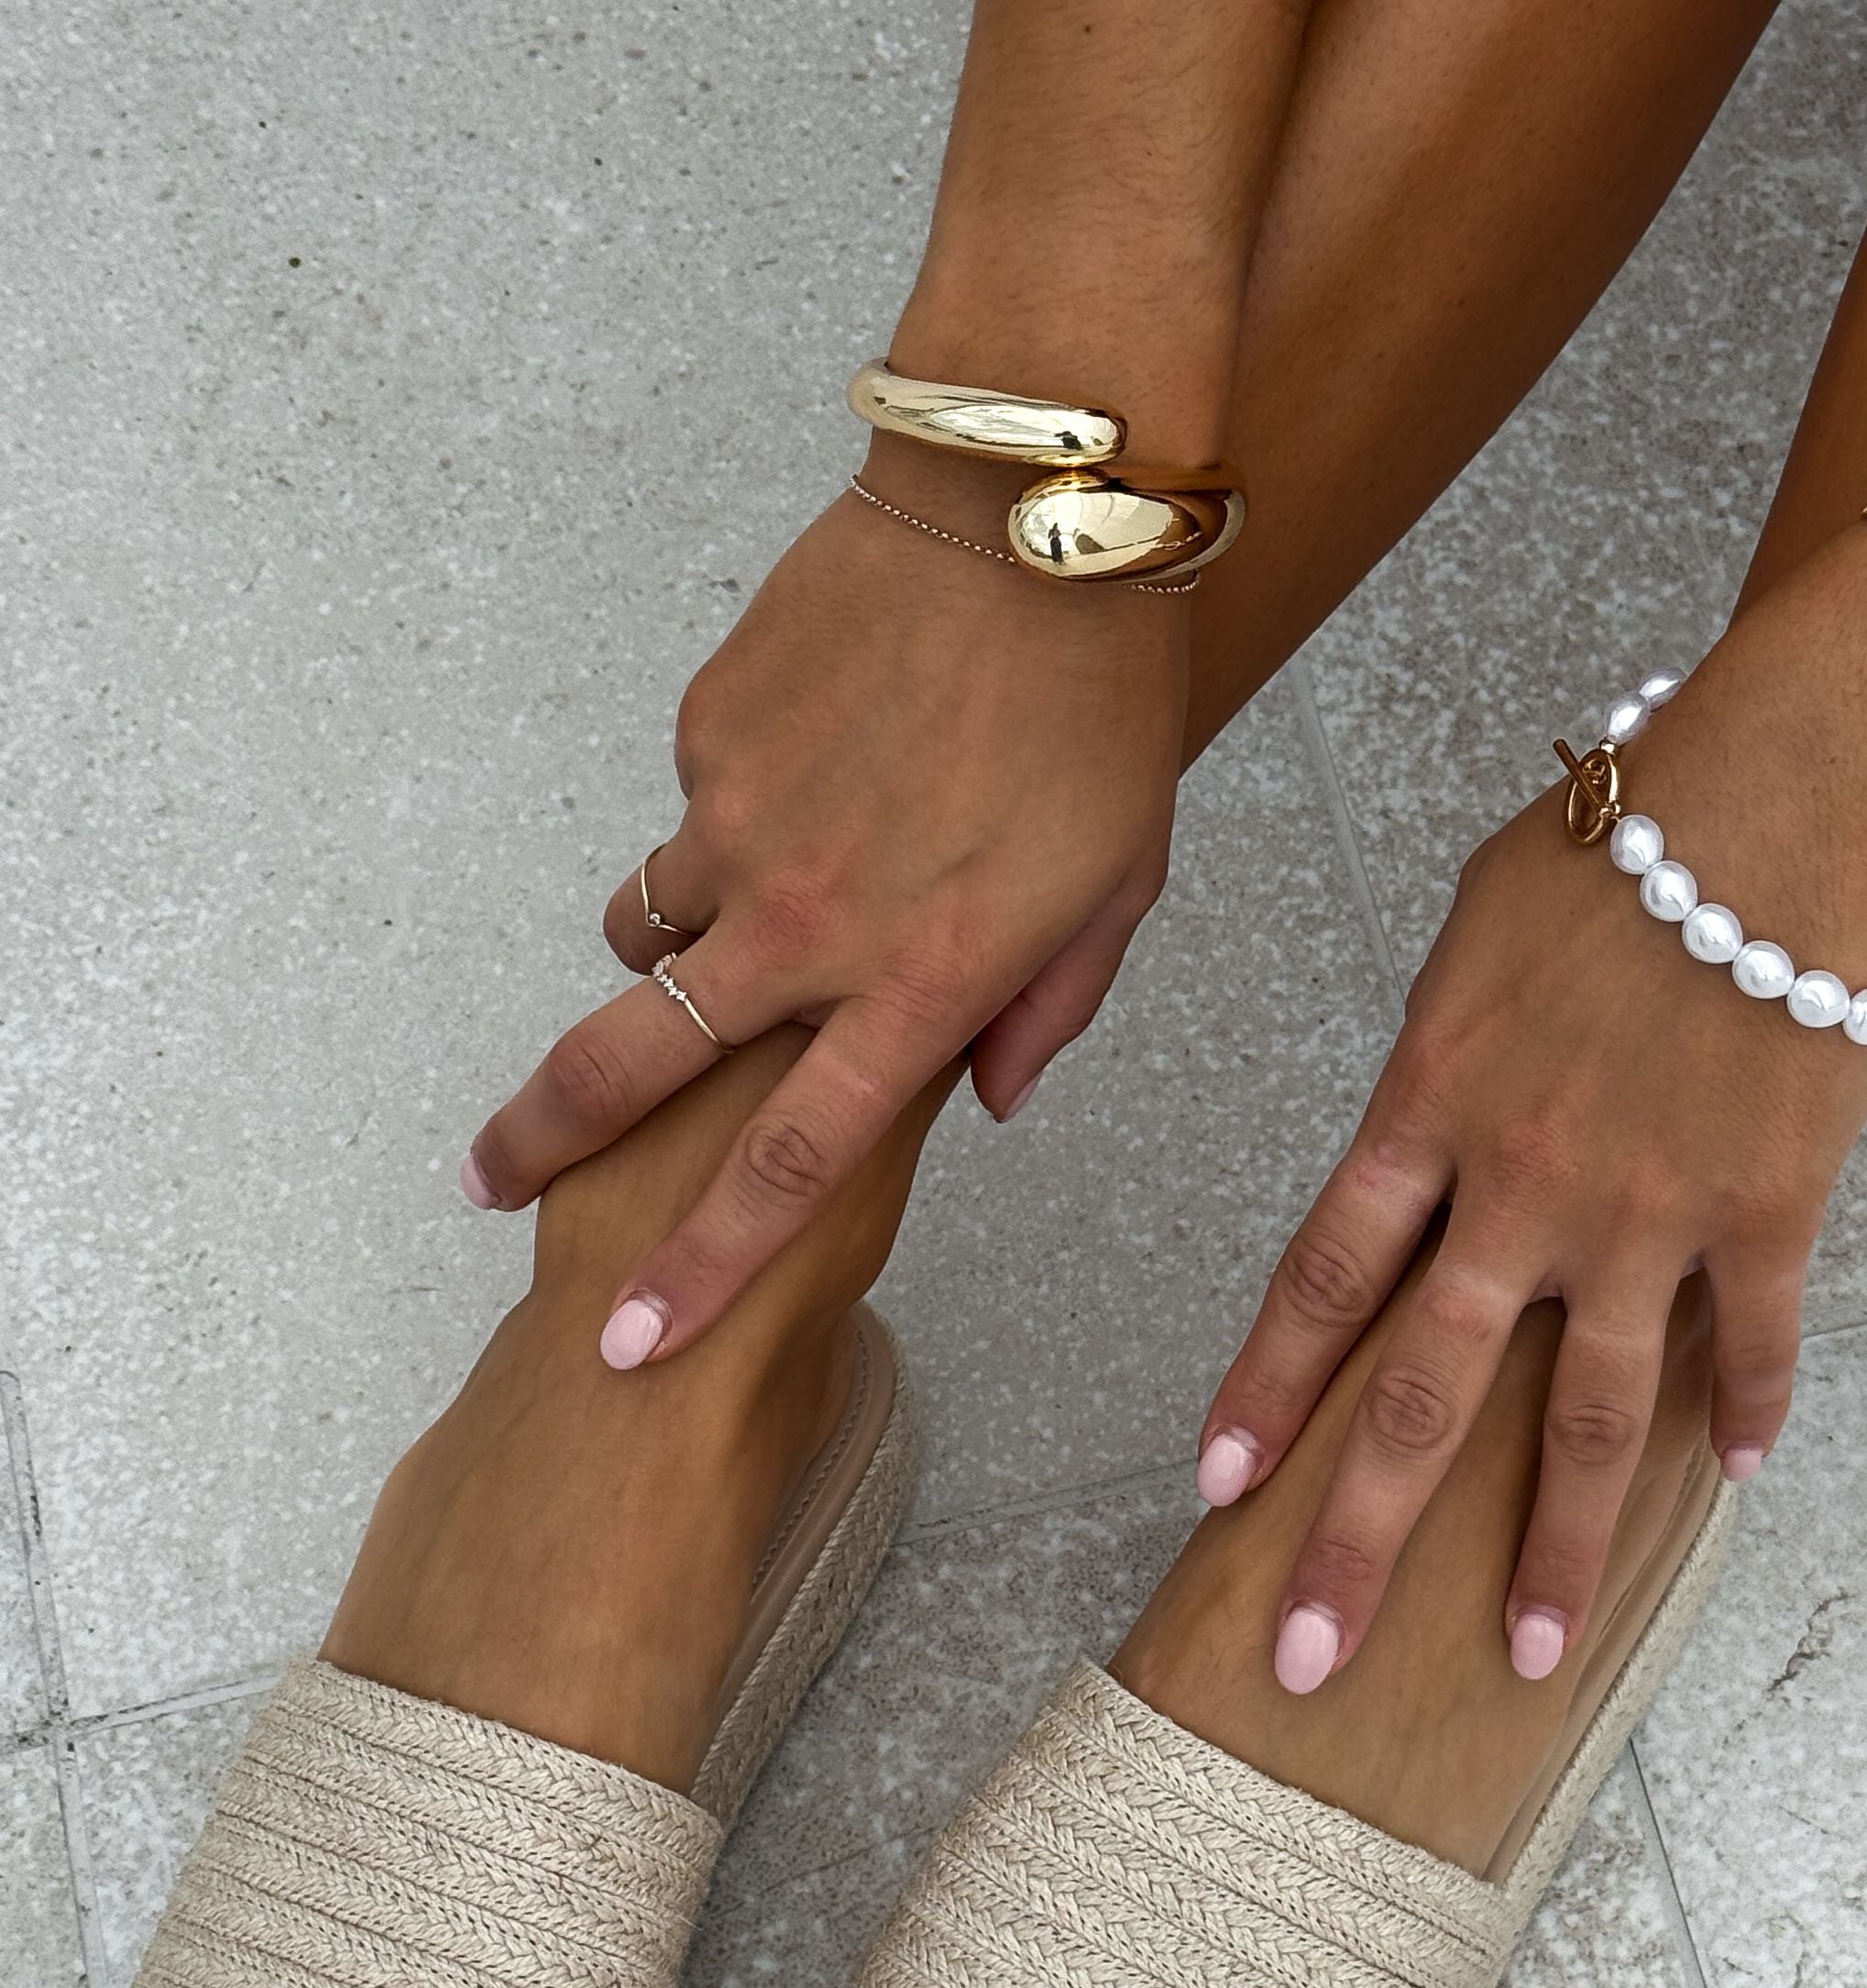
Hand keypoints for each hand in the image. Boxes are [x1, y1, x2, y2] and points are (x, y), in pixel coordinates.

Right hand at [465, 436, 1189, 1362]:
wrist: (1033, 510)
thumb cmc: (1099, 710)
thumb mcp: (1116, 891)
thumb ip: (1047, 1012)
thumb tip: (986, 1097)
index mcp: (915, 988)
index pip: (783, 1170)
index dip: (701, 1268)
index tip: (631, 1338)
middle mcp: (806, 926)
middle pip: (634, 1067)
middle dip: (544, 1138)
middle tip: (490, 1181)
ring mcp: (741, 825)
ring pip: (646, 929)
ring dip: (662, 953)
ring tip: (729, 919)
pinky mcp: (709, 732)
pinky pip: (694, 808)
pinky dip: (735, 815)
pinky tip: (819, 754)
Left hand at [1196, 525, 1866, 1688]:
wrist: (1774, 800)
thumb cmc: (1620, 840)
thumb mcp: (1473, 941)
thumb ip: (1435, 1068)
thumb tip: (1421, 1140)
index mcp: (1426, 1111)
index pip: (1316, 1282)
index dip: (1261, 1392)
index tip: (1217, 1487)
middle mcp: (1518, 1189)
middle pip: (1417, 1396)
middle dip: (1355, 1539)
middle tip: (1309, 1657)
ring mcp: (1642, 1214)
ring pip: (1585, 1419)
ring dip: (1549, 1547)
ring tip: (1525, 1650)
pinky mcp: (1761, 1209)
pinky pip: (1748, 1341)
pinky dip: (1747, 1412)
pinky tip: (1736, 1477)